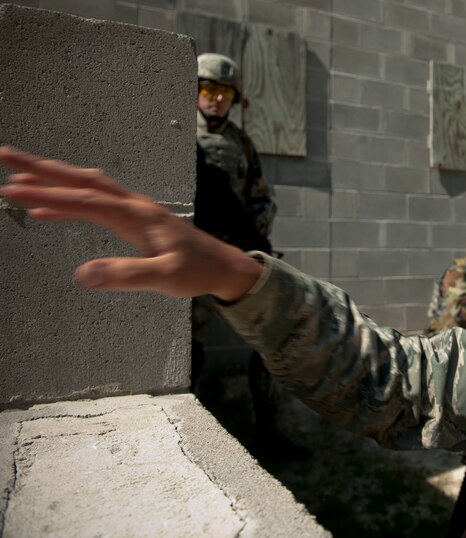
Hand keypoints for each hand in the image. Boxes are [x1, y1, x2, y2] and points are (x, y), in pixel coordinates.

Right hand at [0, 146, 261, 300]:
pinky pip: (96, 202)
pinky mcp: (136, 218)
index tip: (12, 189)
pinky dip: (69, 201)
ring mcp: (135, 209)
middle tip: (4, 156)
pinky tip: (47, 210)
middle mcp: (134, 205)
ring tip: (17, 177)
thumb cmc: (197, 271)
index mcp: (137, 216)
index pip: (85, 200)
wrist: (223, 266)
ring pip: (88, 186)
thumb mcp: (165, 278)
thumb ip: (127, 275)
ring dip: (54, 178)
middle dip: (42, 168)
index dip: (48, 195)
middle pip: (82, 180)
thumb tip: (84, 274)